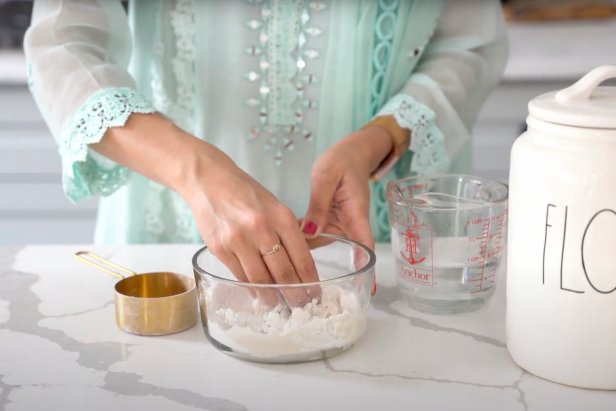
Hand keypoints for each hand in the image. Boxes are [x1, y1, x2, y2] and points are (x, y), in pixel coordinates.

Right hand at [92, 113, 318, 305]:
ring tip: (282, 308)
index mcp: (281, 216)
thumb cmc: (244, 192)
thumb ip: (287, 231)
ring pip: (261, 279)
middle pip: (283, 273)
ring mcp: (238, 240)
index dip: (310, 281)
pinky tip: (259, 295)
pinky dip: (252, 288)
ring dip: (273, 298)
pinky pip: (240, 276)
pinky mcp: (219, 248)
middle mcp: (261, 228)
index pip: (301, 257)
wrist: (208, 180)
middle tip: (302, 307)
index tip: (316, 293)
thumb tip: (301, 263)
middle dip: (295, 295)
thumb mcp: (274, 205)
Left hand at [301, 126, 394, 294]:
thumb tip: (309, 232)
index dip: (366, 269)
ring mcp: (340, 224)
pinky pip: (316, 236)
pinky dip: (302, 243)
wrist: (350, 153)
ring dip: (311, 260)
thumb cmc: (342, 161)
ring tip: (293, 280)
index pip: (365, 247)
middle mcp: (351, 224)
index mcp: (356, 214)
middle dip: (337, 274)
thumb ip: (318, 205)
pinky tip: (283, 248)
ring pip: (326, 246)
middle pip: (347, 255)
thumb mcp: (327, 178)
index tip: (367, 291)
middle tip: (316, 295)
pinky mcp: (329, 221)